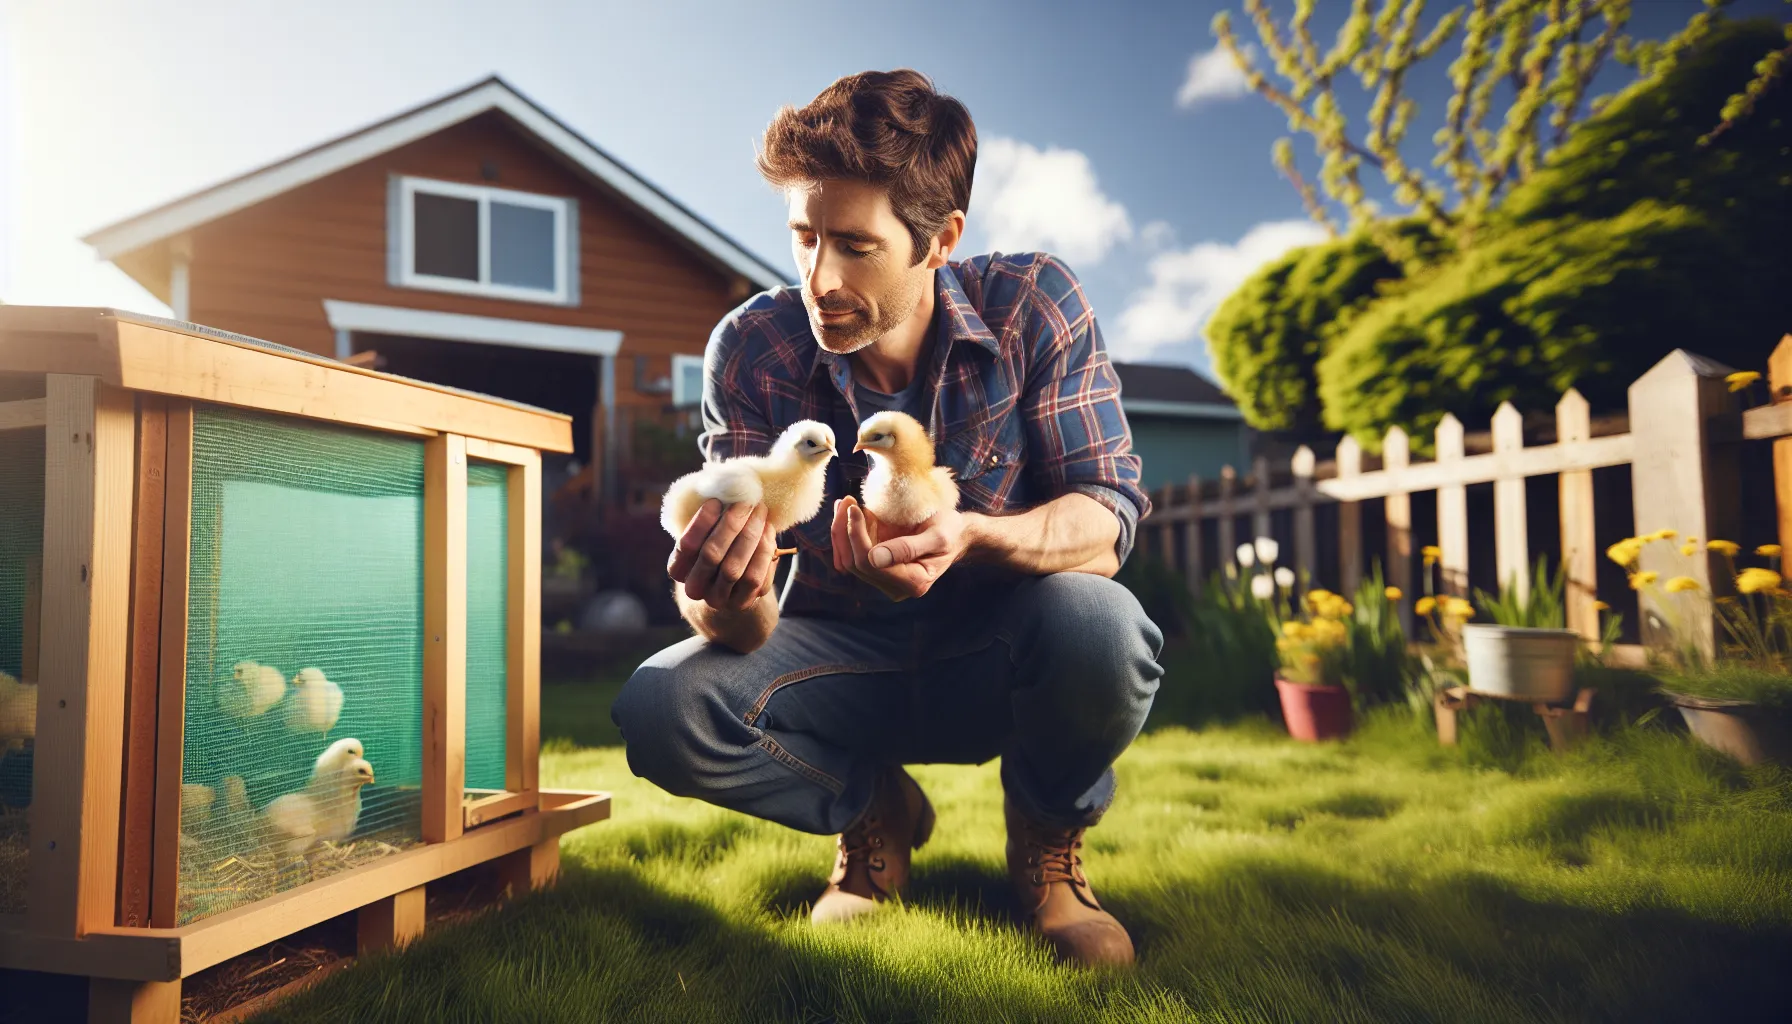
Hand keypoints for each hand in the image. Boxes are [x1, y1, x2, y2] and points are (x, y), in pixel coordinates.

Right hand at [667, 499, 778, 610]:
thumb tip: (726, 485)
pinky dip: (764, 552)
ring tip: (760, 512)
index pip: (686, 545)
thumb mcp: (705, 534)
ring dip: (751, 536)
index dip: (701, 522)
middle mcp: (695, 588)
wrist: (731, 587)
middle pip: (711, 555)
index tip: (716, 501)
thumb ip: (710, 516)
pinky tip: (768, 531)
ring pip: (735, 569)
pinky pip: (756, 578)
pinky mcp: (743, 603)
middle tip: (746, 502)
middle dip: (731, 524)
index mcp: (678, 569)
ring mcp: (719, 599)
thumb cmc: (715, 547)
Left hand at [830, 495, 969, 601]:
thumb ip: (908, 548)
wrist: (955, 533)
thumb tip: (874, 558)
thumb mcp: (937, 536)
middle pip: (855, 564)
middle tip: (846, 500)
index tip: (855, 507)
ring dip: (840, 532)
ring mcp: (884, 579)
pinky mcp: (877, 568)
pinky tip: (846, 513)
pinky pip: (852, 555)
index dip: (857, 536)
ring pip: (848, 560)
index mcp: (913, 582)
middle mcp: (896, 587)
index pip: (871, 564)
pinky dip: (845, 535)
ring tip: (842, 503)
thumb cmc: (951, 531)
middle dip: (844, 531)